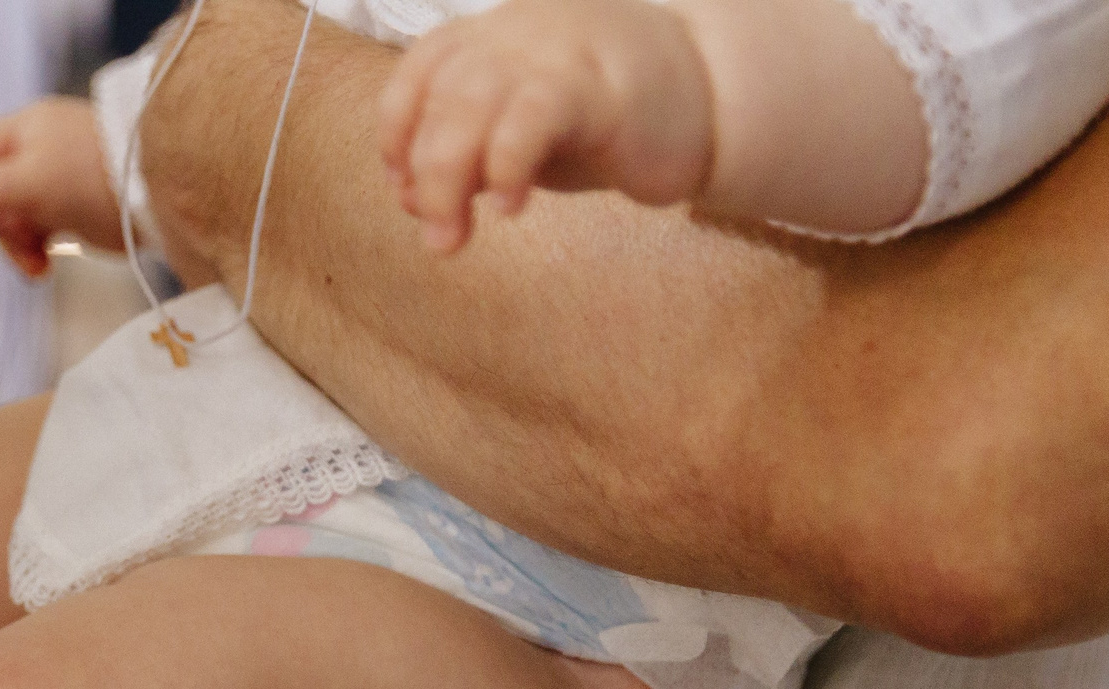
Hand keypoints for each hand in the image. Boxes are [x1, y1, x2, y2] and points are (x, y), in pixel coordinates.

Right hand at [0, 97, 127, 278]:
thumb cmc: (91, 177)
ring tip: (37, 267)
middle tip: (20, 253)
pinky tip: (47, 265)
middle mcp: (36, 148)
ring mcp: (56, 178)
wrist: (157, 193)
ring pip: (13, 215)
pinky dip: (37, 248)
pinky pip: (39, 228)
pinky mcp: (75, 206)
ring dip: (17, 246)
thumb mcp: (28, 181)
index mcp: (22, 129)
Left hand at [378, 0, 713, 251]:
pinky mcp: (599, 87)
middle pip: (443, 92)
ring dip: (449, 177)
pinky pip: (532, 116)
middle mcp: (517, 31)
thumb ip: (472, 155)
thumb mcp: (522, 134)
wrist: (710, 97)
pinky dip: (506, 166)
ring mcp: (558, 51)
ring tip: (453, 236)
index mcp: (494, 34)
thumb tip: (413, 199)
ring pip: (473, 102)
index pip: (421, 67)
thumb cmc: (607, 119)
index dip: (398, 129)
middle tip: (436, 235)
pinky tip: (510, 208)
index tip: (403, 187)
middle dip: (425, 171)